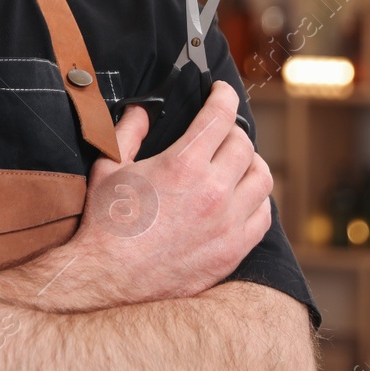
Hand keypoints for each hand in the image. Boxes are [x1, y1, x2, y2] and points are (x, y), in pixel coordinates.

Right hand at [66, 80, 271, 304]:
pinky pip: (263, 216)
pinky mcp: (233, 249)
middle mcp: (213, 190)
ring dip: (251, 163)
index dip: (224, 96)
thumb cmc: (106, 223)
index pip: (220, 116)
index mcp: (183, 164)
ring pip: (261, 178)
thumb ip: (128, 131)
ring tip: (236, 162)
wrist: (110, 279)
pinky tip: (241, 198)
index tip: (221, 91)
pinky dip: (256, 200)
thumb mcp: (109, 167)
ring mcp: (228, 222)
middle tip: (219, 132)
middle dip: (232, 130)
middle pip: (243, 144)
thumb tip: (142, 111)